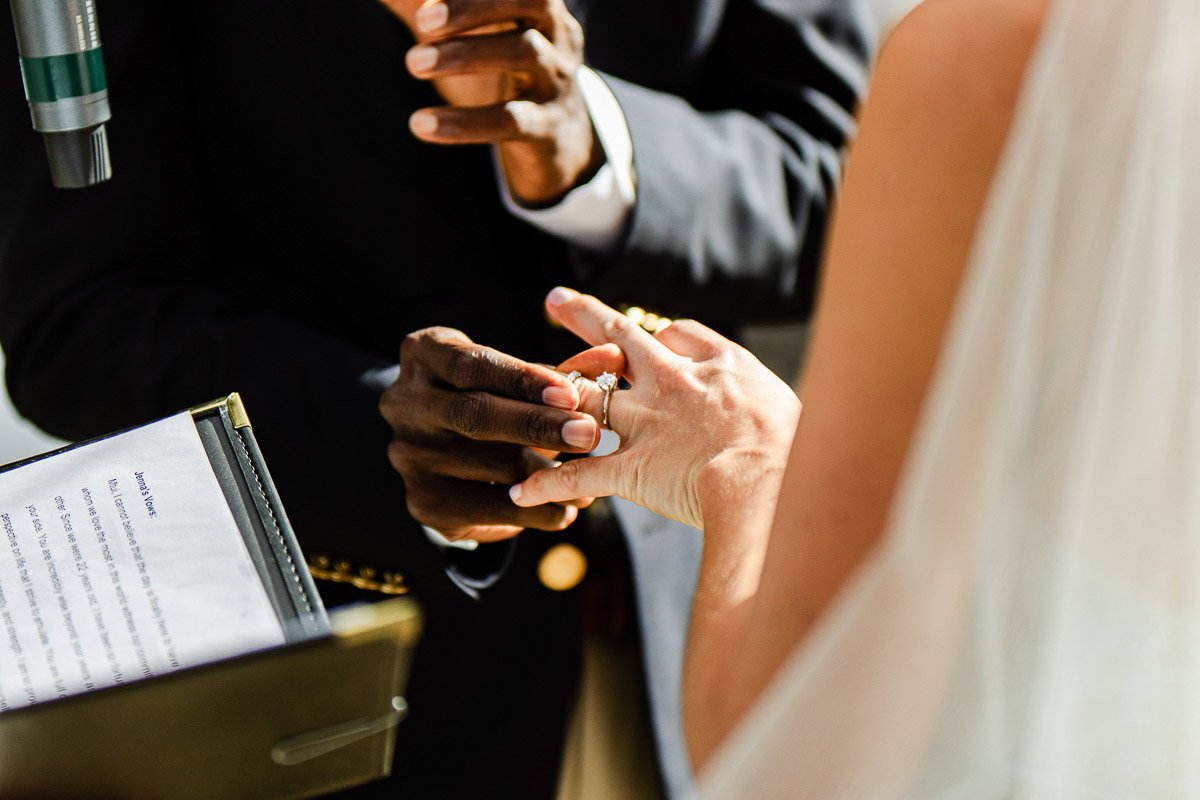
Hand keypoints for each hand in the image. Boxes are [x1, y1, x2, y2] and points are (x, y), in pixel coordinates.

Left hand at [379, 0, 602, 204]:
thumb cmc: (504, 71)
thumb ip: (436, 10)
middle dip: (474, 6)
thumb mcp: (480, 33)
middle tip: (421, 19)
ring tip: (413, 63)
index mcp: (540, 7)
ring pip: (523, 52)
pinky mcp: (548, 128)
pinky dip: (463, 123)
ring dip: (464, 54)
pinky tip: (420, 124)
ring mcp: (558, 81)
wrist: (558, 139)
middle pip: (532, 0)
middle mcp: (559, 36)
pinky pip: (508, 121)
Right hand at [380, 326, 600, 542]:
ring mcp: (407, 455)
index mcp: (423, 354)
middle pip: (474, 415)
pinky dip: (532, 512)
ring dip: (546, 473)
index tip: (570, 394)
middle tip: (589, 435)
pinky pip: (485, 509)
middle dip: (537, 426)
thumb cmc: (495, 396)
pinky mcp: (422, 502)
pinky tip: (566, 510)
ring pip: (485, 466)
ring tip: (592, 477)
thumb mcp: (520, 375)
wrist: (449, 448)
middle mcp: (403, 403)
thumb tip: (614, 358)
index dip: (523, 380)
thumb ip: (565, 370)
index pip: (471, 365)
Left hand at [510, 289, 801, 529]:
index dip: (656, 333)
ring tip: (522, 391)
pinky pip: (579, 474)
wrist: (770, 480)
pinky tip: (522, 491)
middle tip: (557, 300)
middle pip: (619, 338)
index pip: (677, 333)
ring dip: (551, 393)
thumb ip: (762, 399)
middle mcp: (671, 383)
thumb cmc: (796, 447)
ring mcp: (646, 423)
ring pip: (585, 395)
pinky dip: (549, 484)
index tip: (647, 334)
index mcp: (716, 365)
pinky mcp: (631, 468)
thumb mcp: (788, 406)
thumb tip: (771, 411)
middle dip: (586, 317)